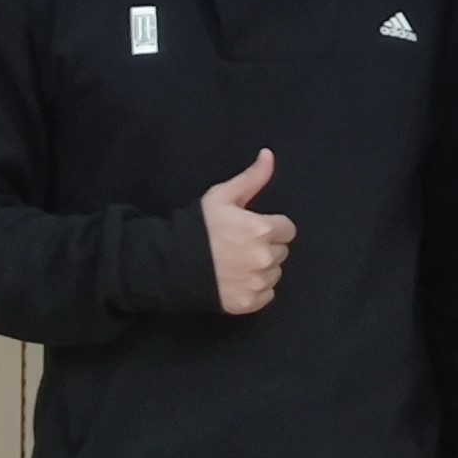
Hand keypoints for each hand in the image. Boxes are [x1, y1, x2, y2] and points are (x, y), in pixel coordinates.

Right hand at [200, 148, 295, 314]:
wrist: (170, 263)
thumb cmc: (198, 226)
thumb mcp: (222, 196)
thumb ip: (252, 178)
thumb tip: (269, 155)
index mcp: (262, 229)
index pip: (288, 229)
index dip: (272, 227)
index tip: (254, 229)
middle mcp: (264, 258)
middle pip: (281, 251)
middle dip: (267, 247)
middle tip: (242, 245)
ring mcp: (257, 282)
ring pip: (275, 273)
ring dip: (262, 268)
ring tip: (237, 263)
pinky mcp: (249, 303)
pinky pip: (267, 294)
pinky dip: (256, 288)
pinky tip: (237, 280)